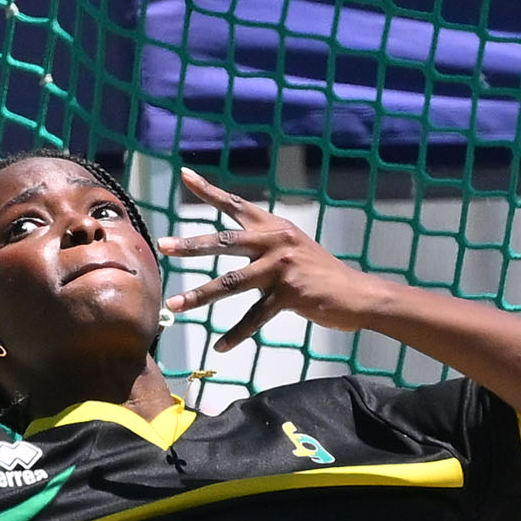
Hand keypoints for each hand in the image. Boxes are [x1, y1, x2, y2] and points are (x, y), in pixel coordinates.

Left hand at [160, 168, 382, 351]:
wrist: (356, 293)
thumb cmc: (320, 273)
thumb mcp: (292, 247)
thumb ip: (264, 242)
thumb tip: (234, 243)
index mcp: (274, 227)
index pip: (236, 204)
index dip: (210, 190)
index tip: (185, 175)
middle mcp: (275, 241)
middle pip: (225, 241)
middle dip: (192, 245)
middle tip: (163, 245)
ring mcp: (281, 268)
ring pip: (231, 282)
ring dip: (200, 296)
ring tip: (174, 305)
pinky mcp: (289, 294)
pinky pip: (254, 318)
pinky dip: (236, 334)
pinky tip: (220, 345)